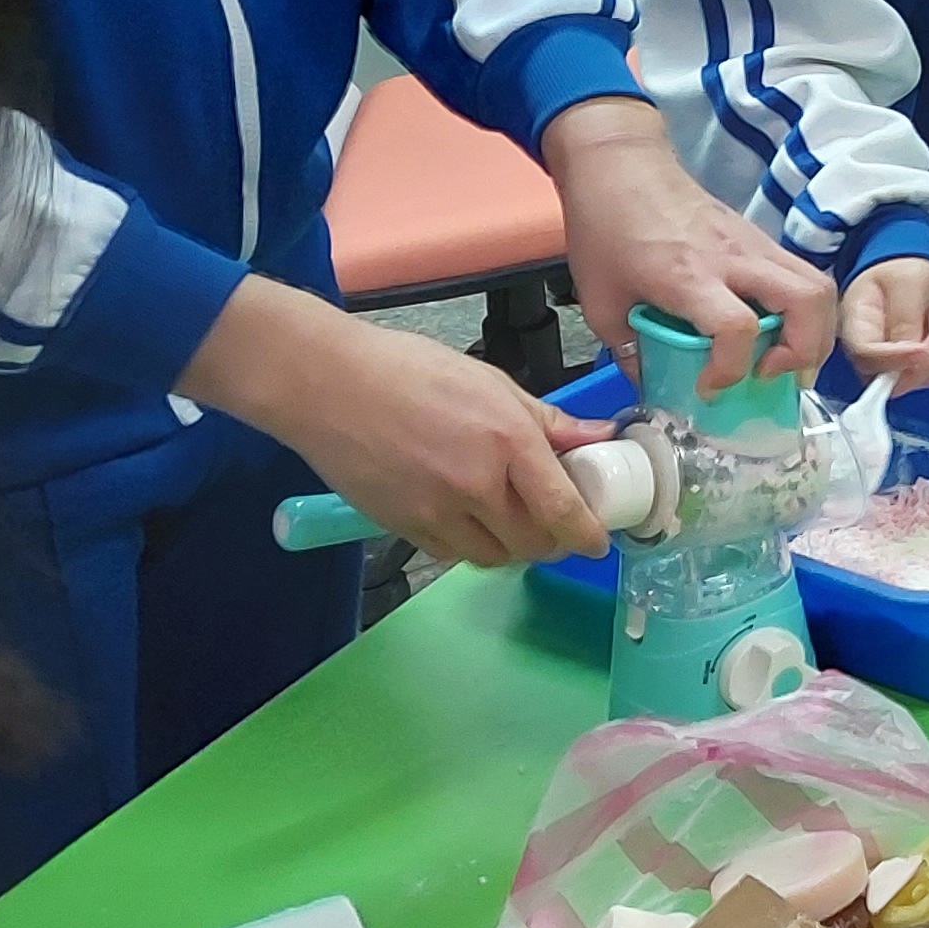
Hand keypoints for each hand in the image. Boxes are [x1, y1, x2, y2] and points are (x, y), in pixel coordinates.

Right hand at [182, 284, 614, 567]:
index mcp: (509, 441)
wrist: (329, 385)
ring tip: (512, 522)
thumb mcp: (492, 382)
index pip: (563, 509)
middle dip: (552, 542)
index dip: (587, 536)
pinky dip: (470, 546)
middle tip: (555, 524)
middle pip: (533, 543)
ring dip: (511, 547)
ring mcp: (437, 512)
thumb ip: (549, 421)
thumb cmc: (411, 371)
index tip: (598, 543)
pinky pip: (452, 555)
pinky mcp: (403, 527)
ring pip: (493, 556)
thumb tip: (599, 437)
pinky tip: (470, 520)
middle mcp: (478, 484)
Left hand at [540, 96, 835, 387]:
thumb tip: (652, 386)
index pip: (737, 329)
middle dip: (805, 352)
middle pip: (808, 302)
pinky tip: (777, 326)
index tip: (709, 388)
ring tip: (790, 357)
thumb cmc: (605, 230)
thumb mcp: (600, 302)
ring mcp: (754, 243)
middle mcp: (734, 259)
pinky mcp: (760, 237)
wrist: (620, 165)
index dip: (731, 370)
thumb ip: (630, 351)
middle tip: (777, 376)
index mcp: (689, 278)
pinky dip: (804, 308)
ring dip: (817, 330)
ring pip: (819, 286)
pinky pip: (802, 274)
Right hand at [838, 254, 928, 395]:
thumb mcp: (906, 282)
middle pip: (892, 380)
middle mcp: (865, 352)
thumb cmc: (902, 271)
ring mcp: (887, 365)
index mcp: (854, 324)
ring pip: (918, 380)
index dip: (896, 360)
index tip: (925, 350)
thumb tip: (909, 354)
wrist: (912, 272)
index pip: (865, 356)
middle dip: (927, 358)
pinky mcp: (908, 370)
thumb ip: (905, 317)